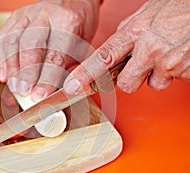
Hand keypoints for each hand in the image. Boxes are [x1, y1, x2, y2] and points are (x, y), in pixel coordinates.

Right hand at [0, 0, 100, 99]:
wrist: (73, 0)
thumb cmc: (79, 27)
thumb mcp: (82, 47)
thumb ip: (67, 68)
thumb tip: (51, 94)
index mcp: (68, 21)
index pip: (55, 54)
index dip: (46, 78)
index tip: (40, 95)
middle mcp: (46, 14)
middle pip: (30, 45)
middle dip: (25, 72)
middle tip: (23, 92)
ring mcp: (28, 13)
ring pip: (12, 40)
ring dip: (11, 67)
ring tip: (14, 87)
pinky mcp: (16, 16)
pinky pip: (3, 37)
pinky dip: (1, 58)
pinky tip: (6, 75)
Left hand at [64, 0, 189, 93]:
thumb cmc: (179, 8)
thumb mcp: (147, 14)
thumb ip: (129, 32)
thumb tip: (117, 47)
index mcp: (134, 31)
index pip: (103, 57)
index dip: (85, 75)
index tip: (72, 87)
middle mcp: (148, 49)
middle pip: (126, 84)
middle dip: (131, 80)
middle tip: (142, 66)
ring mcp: (166, 62)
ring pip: (152, 84)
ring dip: (157, 75)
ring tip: (167, 54)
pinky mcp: (183, 71)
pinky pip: (172, 80)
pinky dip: (176, 72)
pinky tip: (180, 55)